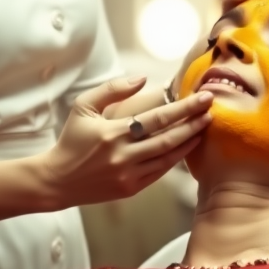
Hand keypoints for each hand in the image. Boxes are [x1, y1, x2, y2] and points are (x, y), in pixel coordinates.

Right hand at [39, 77, 212, 207]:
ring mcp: (129, 175)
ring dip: (190, 141)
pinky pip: (161, 171)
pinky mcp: (131, 189)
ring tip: (205, 126)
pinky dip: (176, 158)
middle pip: (169, 138)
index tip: (204, 97)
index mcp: (113, 133)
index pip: (158, 118)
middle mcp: (124, 156)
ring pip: (169, 157)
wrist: (57, 180)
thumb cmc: (71, 139)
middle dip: (194, 122)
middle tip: (212, 109)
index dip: (184, 108)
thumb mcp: (84, 106)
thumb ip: (113, 89)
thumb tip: (142, 79)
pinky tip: (186, 145)